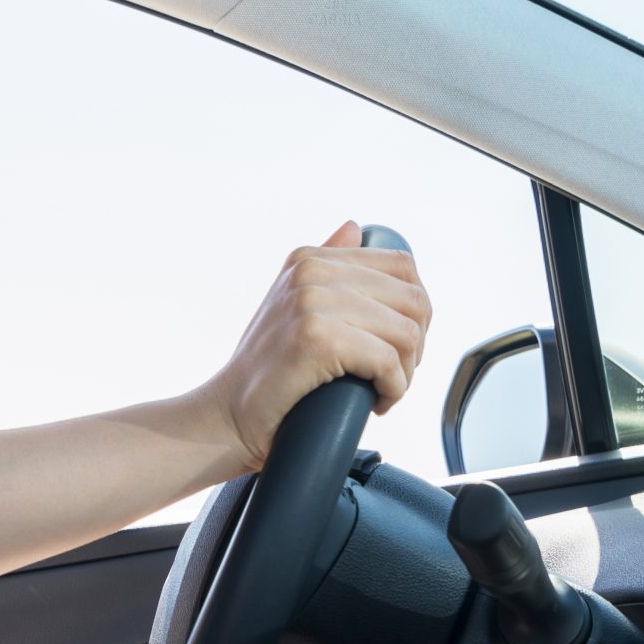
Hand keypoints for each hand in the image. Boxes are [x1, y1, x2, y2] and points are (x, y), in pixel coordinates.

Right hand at [194, 221, 431, 473]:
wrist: (227, 415)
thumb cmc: (265, 371)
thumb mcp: (293, 306)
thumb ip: (324, 266)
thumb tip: (353, 227)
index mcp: (310, 259)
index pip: (402, 267)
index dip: (416, 311)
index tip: (400, 345)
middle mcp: (311, 272)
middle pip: (412, 300)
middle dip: (416, 344)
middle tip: (396, 374)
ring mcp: (313, 303)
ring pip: (405, 333)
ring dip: (407, 372)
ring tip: (385, 389)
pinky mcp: (317, 339)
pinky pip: (387, 362)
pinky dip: (394, 389)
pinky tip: (379, 402)